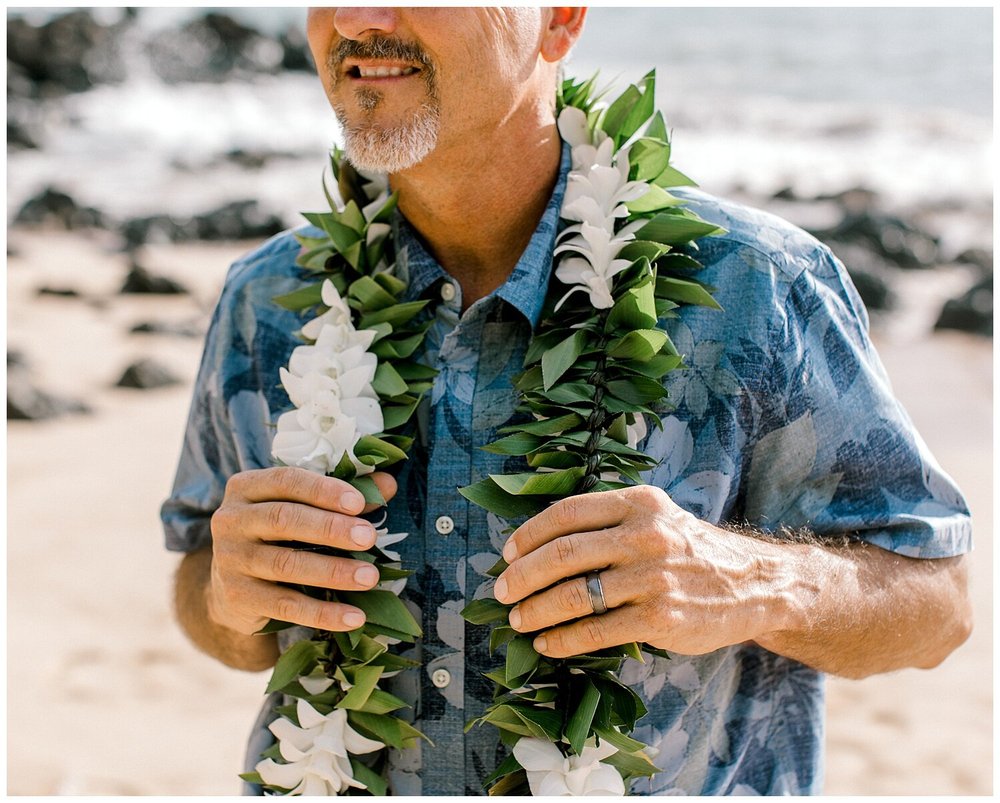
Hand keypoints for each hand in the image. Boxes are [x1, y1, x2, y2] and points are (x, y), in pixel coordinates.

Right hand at [207, 467, 397, 635]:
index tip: (358, 503)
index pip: (286, 480)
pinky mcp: (237, 597)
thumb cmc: (279, 535)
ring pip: (285, 564)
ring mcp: (229, 559)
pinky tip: (354, 616)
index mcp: (247, 487)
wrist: (235, 587)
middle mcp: (231, 520)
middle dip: (331, 529)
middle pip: (284, 519)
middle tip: (369, 538)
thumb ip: (343, 495)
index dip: (323, 490)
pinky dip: (322, 612)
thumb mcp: (303, 508)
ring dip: (332, 571)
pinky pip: (285, 605)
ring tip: (369, 577)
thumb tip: (387, 485)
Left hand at [492, 485, 794, 658]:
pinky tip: (547, 644)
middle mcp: (644, 535)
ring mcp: (652, 577)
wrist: (756, 584)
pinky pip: (595, 630)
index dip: (529, 535)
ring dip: (535, 611)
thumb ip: (609, 521)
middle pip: (562, 554)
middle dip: (521, 576)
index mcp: (638, 503)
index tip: (508, 553)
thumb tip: (540, 543)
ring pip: (573, 595)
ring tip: (517, 620)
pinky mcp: (659, 617)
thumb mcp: (657, 516)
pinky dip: (562, 640)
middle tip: (501, 591)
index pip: (566, 513)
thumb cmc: (692, 550)